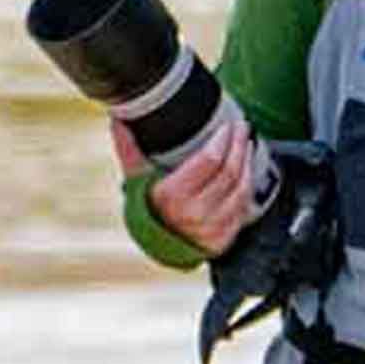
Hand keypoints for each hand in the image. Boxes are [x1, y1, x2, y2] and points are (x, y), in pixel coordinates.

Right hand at [134, 111, 261, 253]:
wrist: (157, 244)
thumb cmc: (147, 206)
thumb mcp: (136, 178)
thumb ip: (128, 149)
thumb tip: (117, 118)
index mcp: (171, 195)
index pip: (209, 161)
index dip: (223, 140)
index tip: (228, 124)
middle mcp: (193, 214)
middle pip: (228, 172)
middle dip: (238, 145)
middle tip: (241, 126)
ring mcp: (210, 229)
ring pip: (241, 189)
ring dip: (247, 162)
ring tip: (246, 142)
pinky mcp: (223, 239)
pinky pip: (243, 207)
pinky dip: (247, 185)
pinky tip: (247, 169)